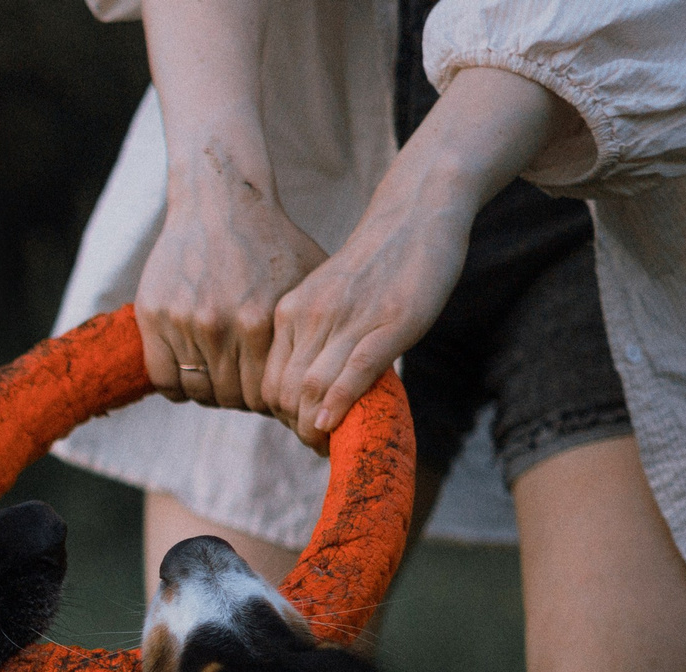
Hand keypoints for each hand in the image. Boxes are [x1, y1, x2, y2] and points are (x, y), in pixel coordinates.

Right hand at [137, 155, 325, 411]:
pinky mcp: (154, 315)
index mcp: (258, 322)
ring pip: (196, 391)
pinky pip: (162, 378)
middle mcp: (218, 326)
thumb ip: (316, 328)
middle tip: (244, 387)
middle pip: (230, 397)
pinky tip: (189, 374)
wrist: (220, 203)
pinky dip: (177, 386)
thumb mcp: (308, 282)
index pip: (263, 395)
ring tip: (219, 378)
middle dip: (240, 398)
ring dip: (209, 392)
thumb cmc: (272, 243)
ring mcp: (182, 321)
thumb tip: (336, 377)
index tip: (270, 393)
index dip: (269, 401)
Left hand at [260, 185, 467, 450]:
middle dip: (296, 426)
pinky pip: (353, 369)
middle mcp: (310, 316)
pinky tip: (333, 425)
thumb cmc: (377, 261)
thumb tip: (313, 384)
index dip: (281, 414)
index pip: (269, 380)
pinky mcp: (389, 321)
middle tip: (316, 445)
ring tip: (327, 445)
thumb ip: (317, 336)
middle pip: (285, 390)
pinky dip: (339, 401)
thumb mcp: (331, 298)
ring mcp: (348, 318)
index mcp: (291, 313)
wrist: (416, 212)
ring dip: (314, 426)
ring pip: (312, 385)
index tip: (303, 428)